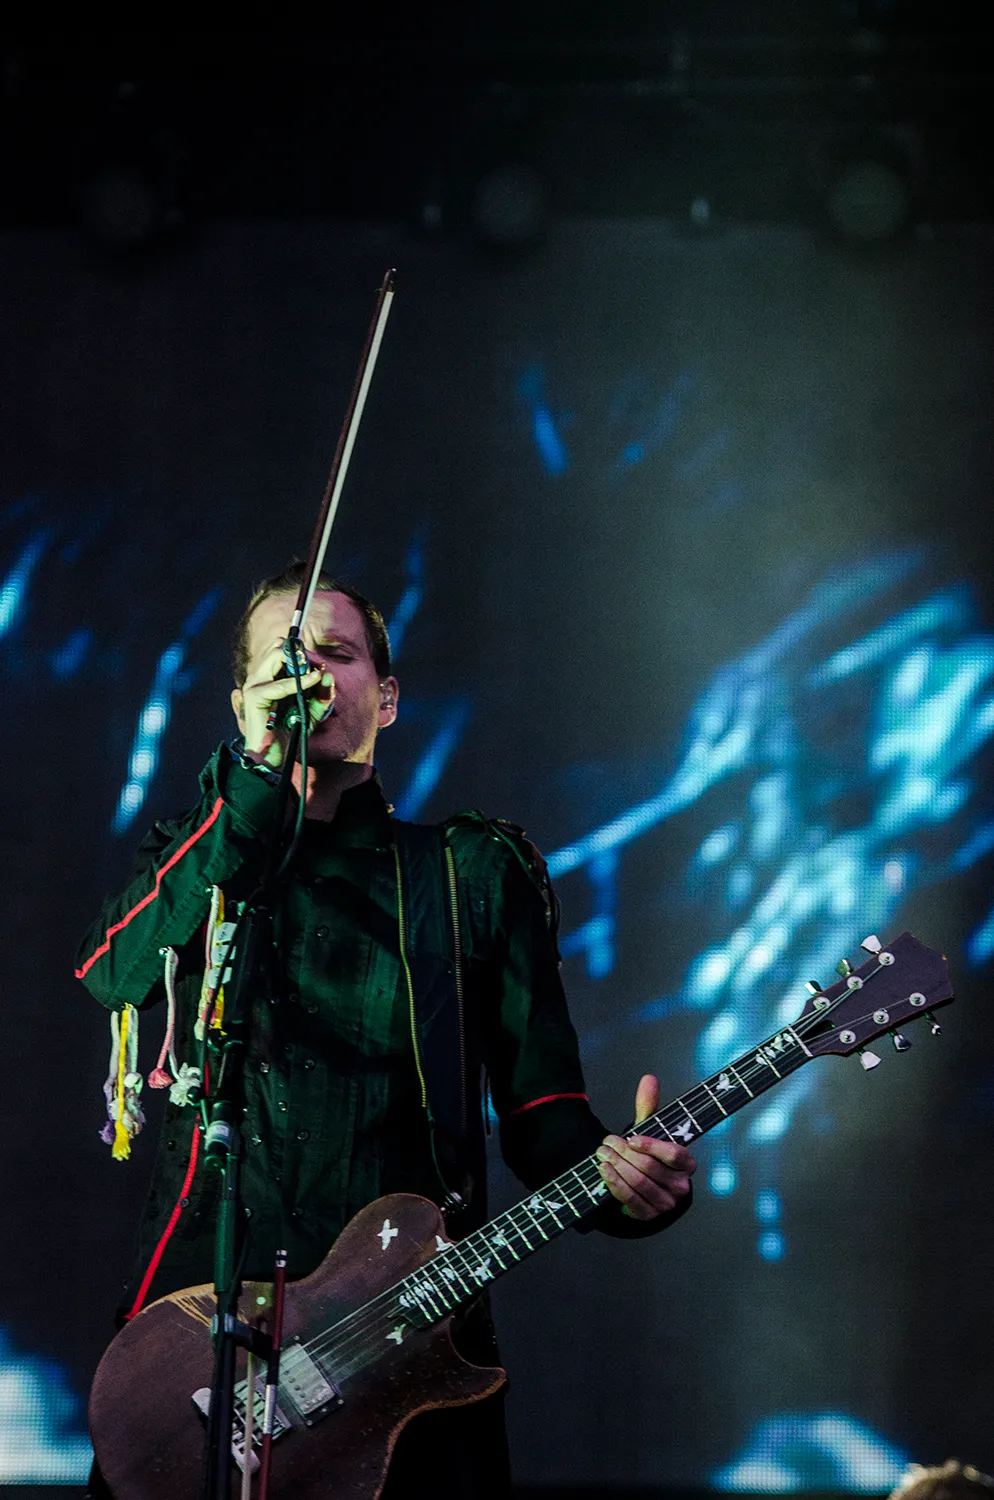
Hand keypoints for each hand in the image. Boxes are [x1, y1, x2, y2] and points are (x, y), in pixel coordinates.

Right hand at [238, 653, 335, 768]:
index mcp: (270, 676)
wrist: (274, 756)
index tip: (319, 666)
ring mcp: (255, 684)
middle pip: (278, 646)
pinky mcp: (255, 696)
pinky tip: (312, 681)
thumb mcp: (311, 711)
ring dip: (299, 663)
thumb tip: (328, 674)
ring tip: (314, 675)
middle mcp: (261, 676)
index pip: (283, 649)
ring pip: (276, 655)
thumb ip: (321, 695)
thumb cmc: (289, 732)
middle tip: (314, 667)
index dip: (302, 653)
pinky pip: (281, 684)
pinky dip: (299, 682)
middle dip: (299, 654)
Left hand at [596, 1073, 696, 1220]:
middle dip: (625, 1153)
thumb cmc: (648, 1156)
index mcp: (687, 1164)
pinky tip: (604, 1170)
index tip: (632, 1138)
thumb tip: (649, 1079)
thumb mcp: (649, 1132)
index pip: (674, 1154)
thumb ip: (649, 1107)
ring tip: (602, 1153)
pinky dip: (615, 1183)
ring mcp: (666, 1204)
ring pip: (639, 1183)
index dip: (652, 1146)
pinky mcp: (649, 1215)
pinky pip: (630, 1199)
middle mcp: (681, 1186)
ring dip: (617, 1166)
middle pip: (651, 1168)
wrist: (640, 1187)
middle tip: (607, 1142)